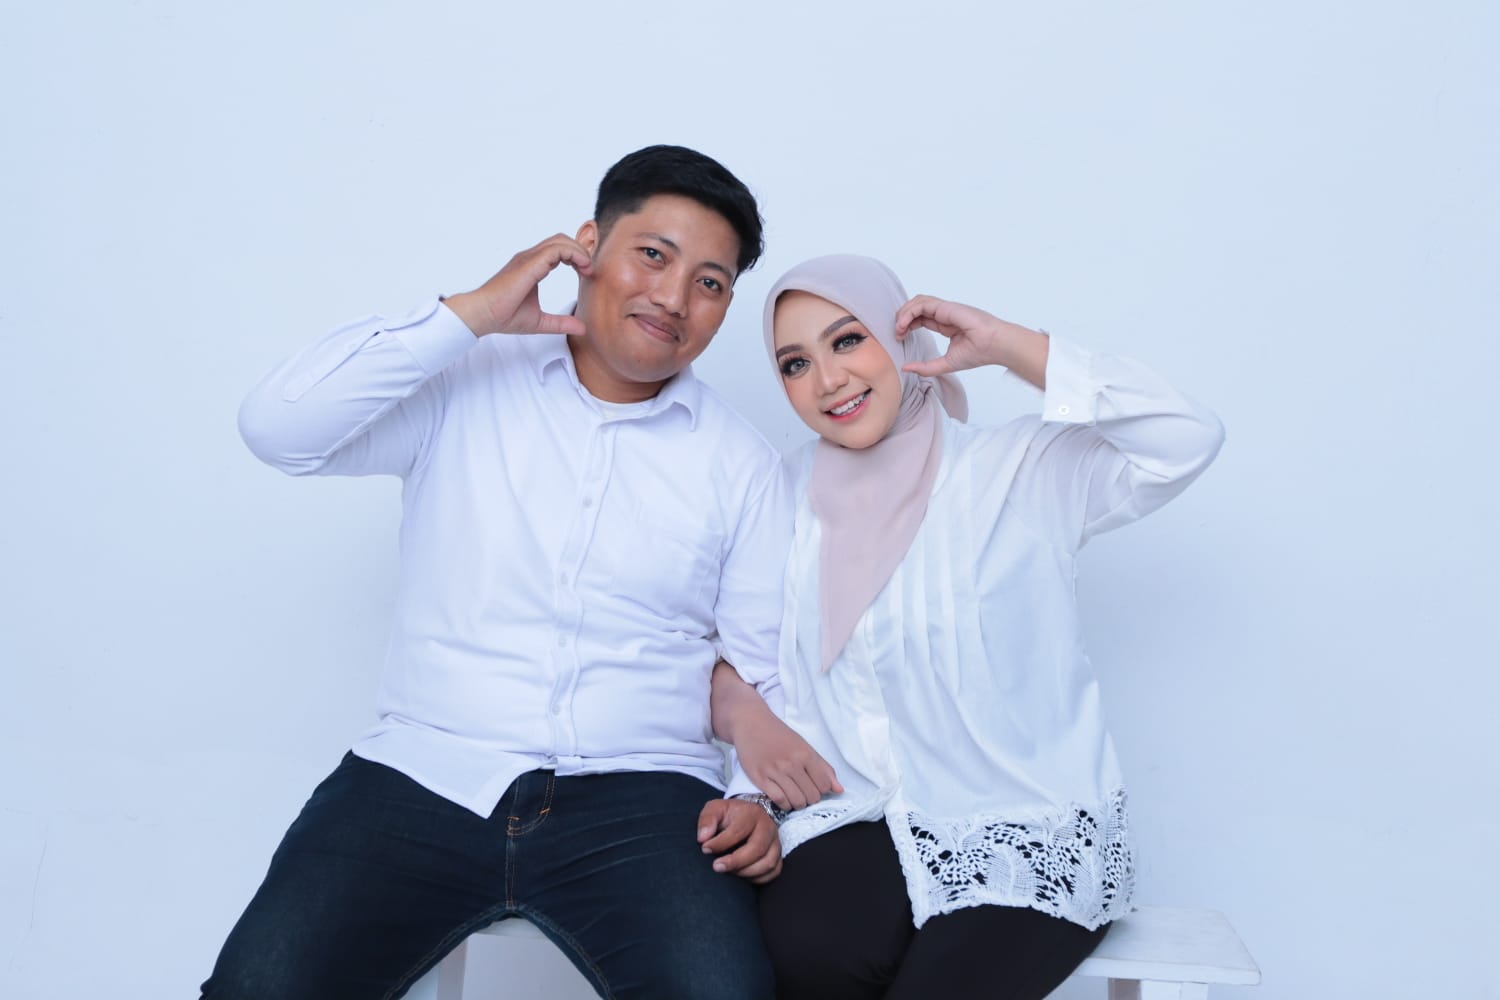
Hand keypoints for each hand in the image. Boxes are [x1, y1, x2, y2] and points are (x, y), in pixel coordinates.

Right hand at [444, 234, 594, 337]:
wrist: (483, 315)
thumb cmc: (504, 316)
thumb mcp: (541, 322)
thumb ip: (561, 323)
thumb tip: (582, 328)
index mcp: (532, 266)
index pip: (558, 249)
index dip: (576, 256)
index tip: (586, 273)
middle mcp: (530, 258)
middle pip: (561, 240)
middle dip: (580, 250)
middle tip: (589, 270)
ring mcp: (529, 258)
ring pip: (561, 241)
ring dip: (579, 251)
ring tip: (587, 269)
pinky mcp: (529, 263)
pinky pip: (557, 249)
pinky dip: (573, 254)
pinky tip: (581, 268)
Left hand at [697, 799, 782, 883]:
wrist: (747, 816)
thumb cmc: (729, 815)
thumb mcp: (715, 809)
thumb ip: (707, 820)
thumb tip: (702, 838)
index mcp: (752, 813)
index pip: (738, 831)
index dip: (721, 843)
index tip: (705, 849)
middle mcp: (768, 827)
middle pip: (757, 849)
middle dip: (735, 861)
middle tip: (717, 867)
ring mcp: (775, 842)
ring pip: (768, 863)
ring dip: (746, 872)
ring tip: (729, 872)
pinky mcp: (778, 856)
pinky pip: (773, 872)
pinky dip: (757, 878)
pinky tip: (741, 876)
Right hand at [735, 709, 841, 810]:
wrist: (751, 723)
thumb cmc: (778, 735)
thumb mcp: (804, 746)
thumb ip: (823, 768)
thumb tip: (839, 789)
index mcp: (806, 754)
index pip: (824, 785)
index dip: (822, 790)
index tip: (815, 787)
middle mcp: (792, 763)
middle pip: (812, 796)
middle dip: (810, 799)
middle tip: (803, 792)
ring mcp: (775, 771)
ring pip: (797, 801)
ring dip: (798, 804)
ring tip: (794, 797)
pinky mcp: (759, 777)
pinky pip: (779, 800)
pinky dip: (784, 804)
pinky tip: (783, 798)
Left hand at [895, 294, 1047, 387]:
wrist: (995, 346)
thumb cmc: (978, 353)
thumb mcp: (945, 364)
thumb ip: (925, 367)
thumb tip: (905, 368)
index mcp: (946, 324)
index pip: (921, 318)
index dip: (907, 324)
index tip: (900, 337)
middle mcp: (945, 314)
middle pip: (917, 307)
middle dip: (902, 317)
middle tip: (897, 333)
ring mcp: (946, 309)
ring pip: (918, 301)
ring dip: (904, 312)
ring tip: (899, 328)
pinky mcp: (947, 307)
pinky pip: (923, 303)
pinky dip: (910, 312)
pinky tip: (905, 324)